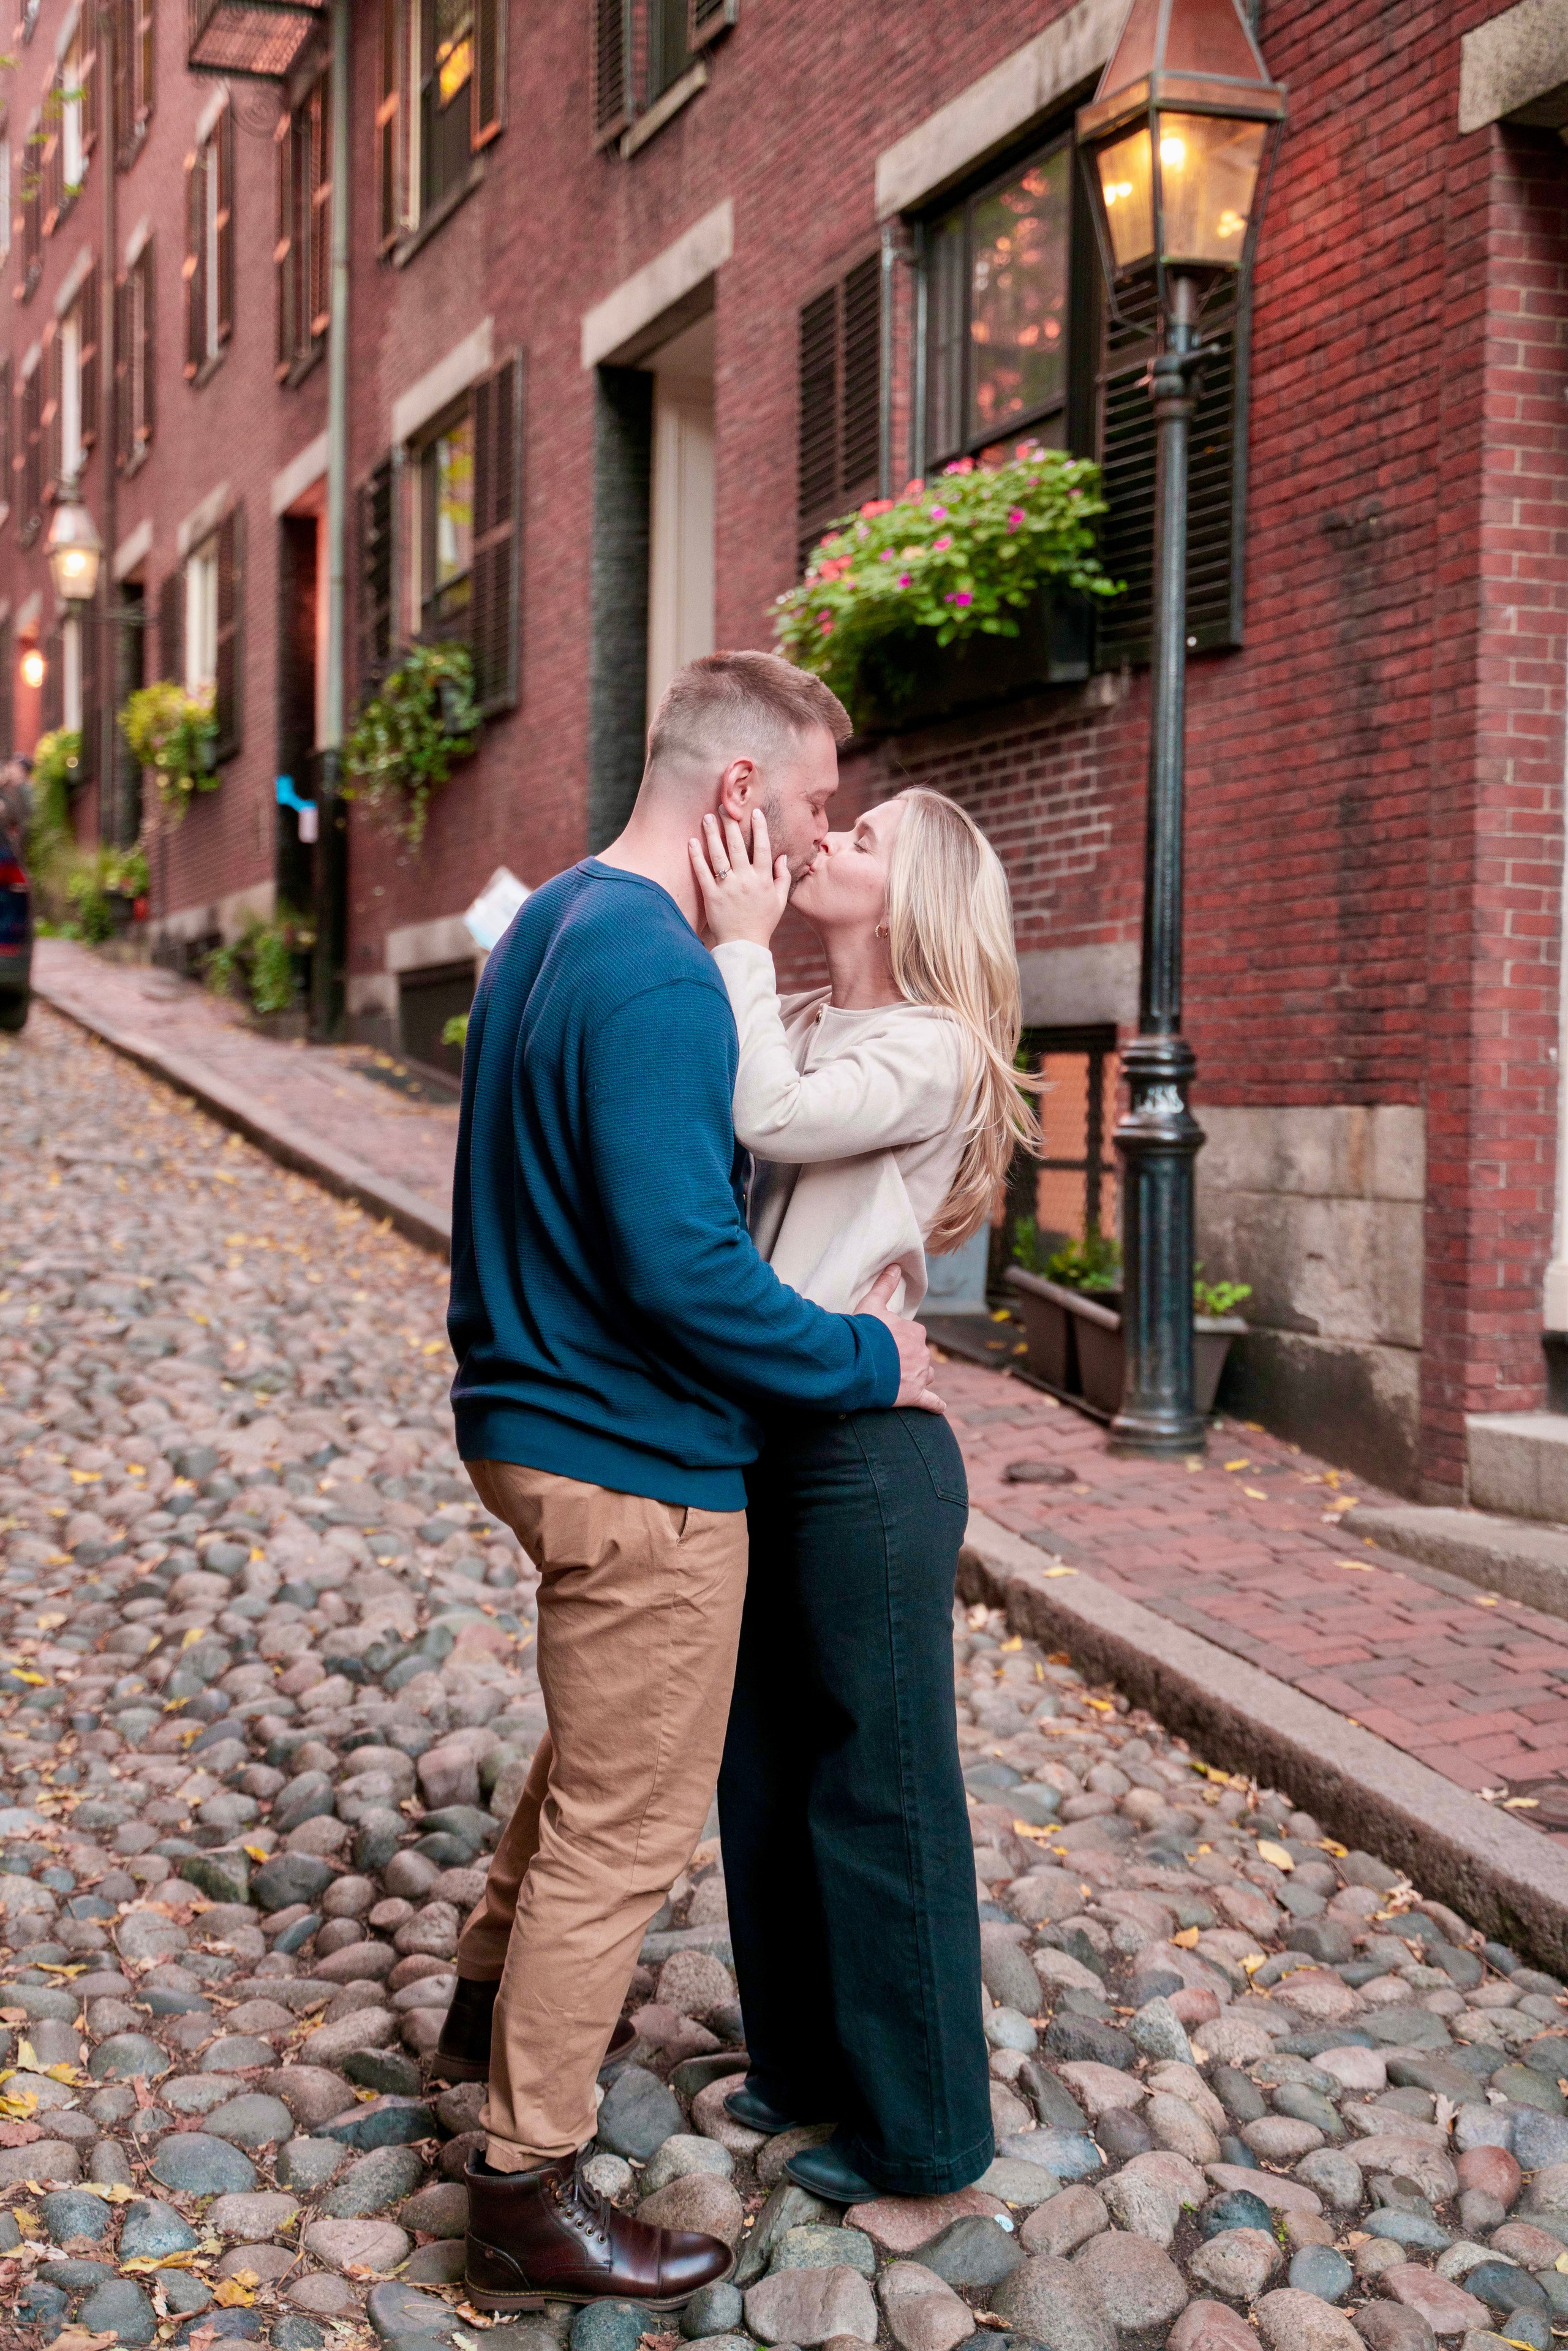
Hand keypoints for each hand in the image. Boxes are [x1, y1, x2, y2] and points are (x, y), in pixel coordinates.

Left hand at [688, 809, 791, 948]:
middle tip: (724, 806)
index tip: (754, 812)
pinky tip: (691, 841)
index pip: (761, 847)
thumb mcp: (780, 901)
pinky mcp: (711, 895)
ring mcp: (727, 887)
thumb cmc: (763, 922)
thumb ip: (783, 877)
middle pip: (736, 845)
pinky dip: (696, 856)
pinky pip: (702, 872)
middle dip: (730, 824)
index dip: (758, 828)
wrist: (744, 945)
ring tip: (707, 817)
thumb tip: (783, 856)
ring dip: (712, 833)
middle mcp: (745, 880)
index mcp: (762, 879)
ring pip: (718, 854)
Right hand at [854, 1266, 945, 1413]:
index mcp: (915, 1332)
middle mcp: (922, 1353)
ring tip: (902, 1379)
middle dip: (908, 1358)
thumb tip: (895, 1266)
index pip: (912, 1335)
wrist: (857, 1363)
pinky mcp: (914, 1395)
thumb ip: (884, 1285)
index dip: (898, 1339)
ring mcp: (920, 1375)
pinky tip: (939, 1408)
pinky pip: (931, 1401)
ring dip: (918, 1376)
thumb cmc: (863, 1332)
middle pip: (920, 1355)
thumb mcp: (871, 1304)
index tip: (884, 1342)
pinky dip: (935, 1404)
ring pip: (926, 1375)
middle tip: (888, 1362)